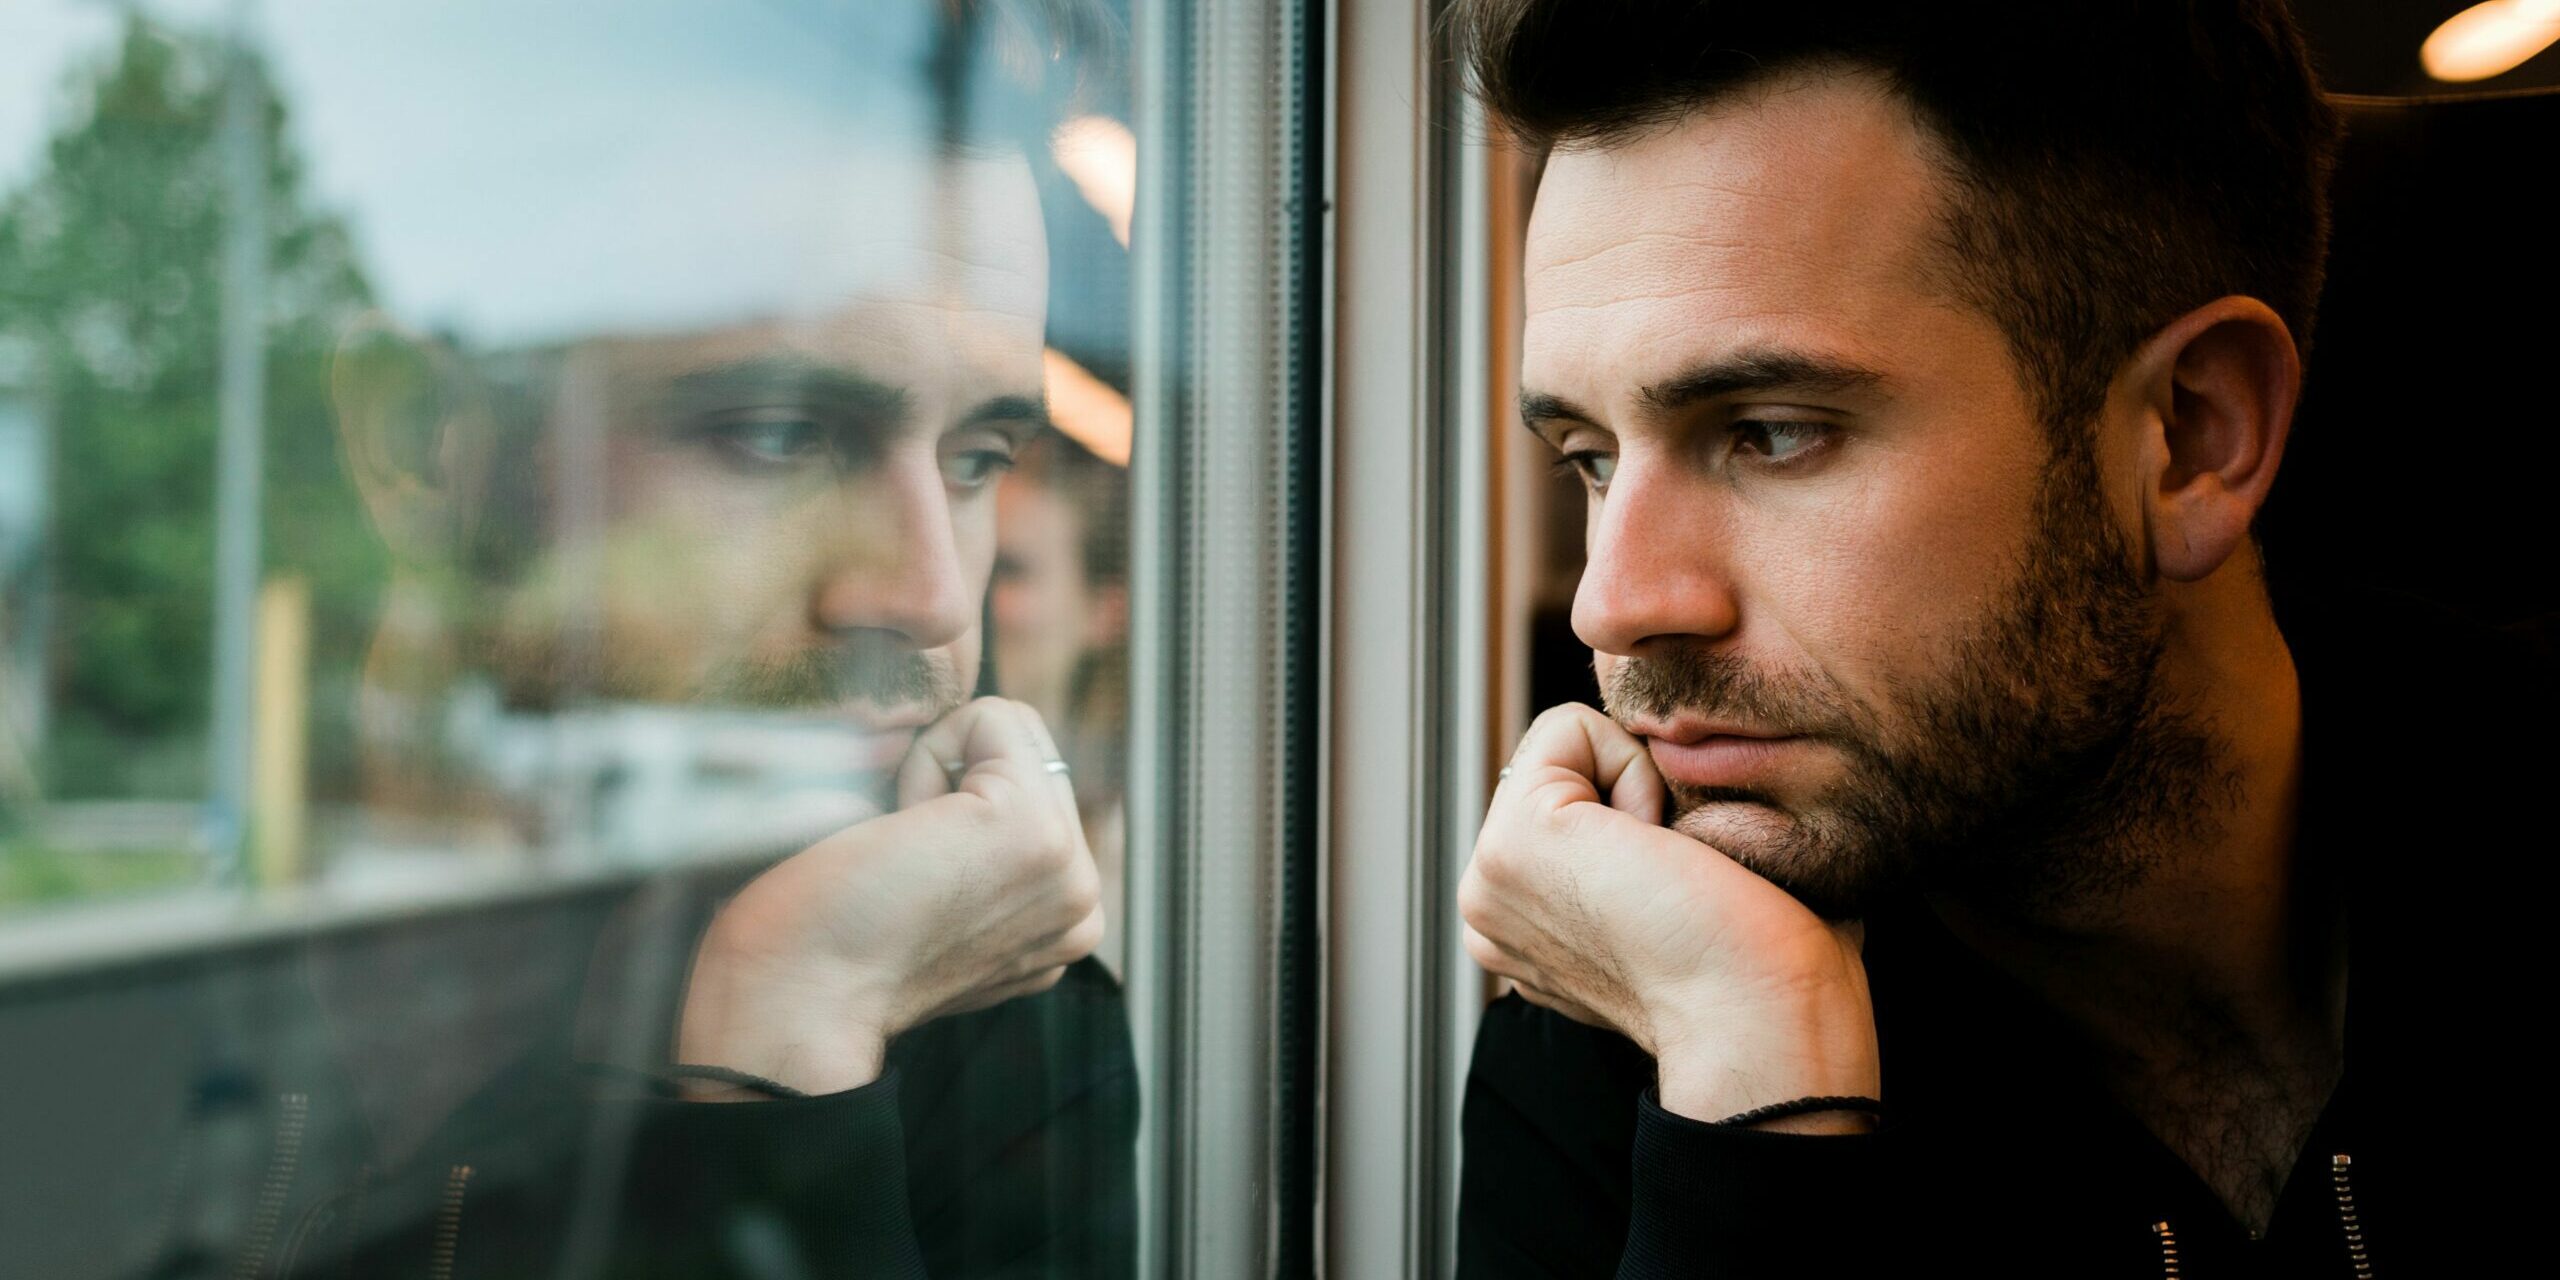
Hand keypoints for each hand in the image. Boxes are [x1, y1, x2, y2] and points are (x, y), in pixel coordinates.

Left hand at [675, 698, 1103, 1097]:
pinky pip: (991, 720)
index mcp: (1063, 924)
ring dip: (937, 774)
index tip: (906, 875)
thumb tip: (959, 785)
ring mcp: (1068, 867)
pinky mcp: (1033, 828)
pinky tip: (900, 832)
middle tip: (900, 866)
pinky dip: (926, 755)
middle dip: (950, 783)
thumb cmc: (823, 948)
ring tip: (903, 857)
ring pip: (1013, 735)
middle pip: (1030, 757)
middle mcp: (1082, 901)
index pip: (1035, 793)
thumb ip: (980, 858)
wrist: (794, 1001)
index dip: (951, 801)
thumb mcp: (936, 902)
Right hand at [1458, 704, 1879, 1129]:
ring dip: (1636, 792)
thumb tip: (1658, 809)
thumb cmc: (1762, 970)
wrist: (1763, 1019)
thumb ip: (1633, 859)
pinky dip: (1635, 769)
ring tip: (1666, 874)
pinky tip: (1658, 848)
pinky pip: (1570, 729)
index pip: (1568, 810)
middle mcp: (1492, 913)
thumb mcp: (1671, 902)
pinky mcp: (1510, 843)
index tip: (1679, 894)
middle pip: (1559, 777)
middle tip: (1674, 885)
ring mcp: (1488, 882)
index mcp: (1524, 935)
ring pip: (1564, 753)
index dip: (1645, 819)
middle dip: (1632, 802)